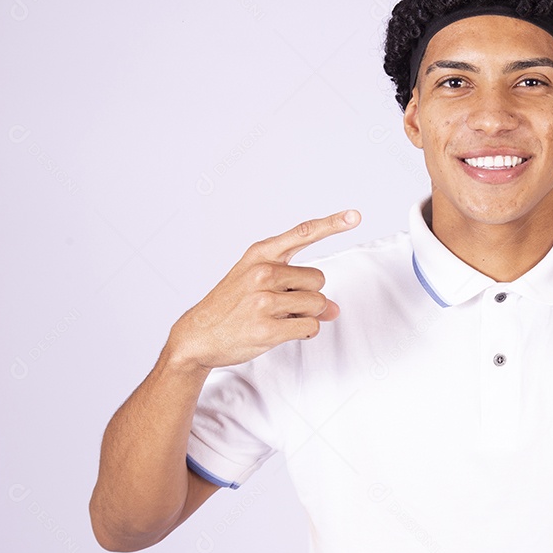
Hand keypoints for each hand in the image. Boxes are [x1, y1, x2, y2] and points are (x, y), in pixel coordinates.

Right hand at [166, 210, 360, 373]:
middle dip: (309, 294)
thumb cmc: (232, 306)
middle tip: (282, 304)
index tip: (355, 216)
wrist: (198, 336)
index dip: (332, 224)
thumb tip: (334, 309)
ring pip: (318, 304)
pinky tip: (282, 331)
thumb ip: (298, 288)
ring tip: (277, 317)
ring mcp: (263, 300)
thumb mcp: (259, 285)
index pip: (303, 233)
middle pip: (319, 279)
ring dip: (307, 314)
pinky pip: (311, 326)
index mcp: (260, 254)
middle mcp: (262, 272)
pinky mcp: (267, 327)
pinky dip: (305, 331)